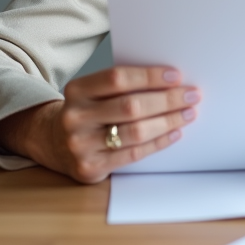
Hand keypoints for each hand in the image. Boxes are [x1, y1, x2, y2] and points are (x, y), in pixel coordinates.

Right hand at [0, 66, 199, 183]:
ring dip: (168, 121)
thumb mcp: (92, 92)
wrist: (52, 142)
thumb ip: (122, 86)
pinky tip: (174, 132)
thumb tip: (170, 81)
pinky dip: (159, 142)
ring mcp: (81, 145)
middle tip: (192, 95)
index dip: (149, 76)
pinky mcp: (90, 168)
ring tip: (188, 113)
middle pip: (130, 106)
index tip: (176, 75)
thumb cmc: (85, 111)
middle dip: (167, 100)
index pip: (118, 78)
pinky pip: (133, 154)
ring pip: (135, 132)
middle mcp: (75, 117)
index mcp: (76, 90)